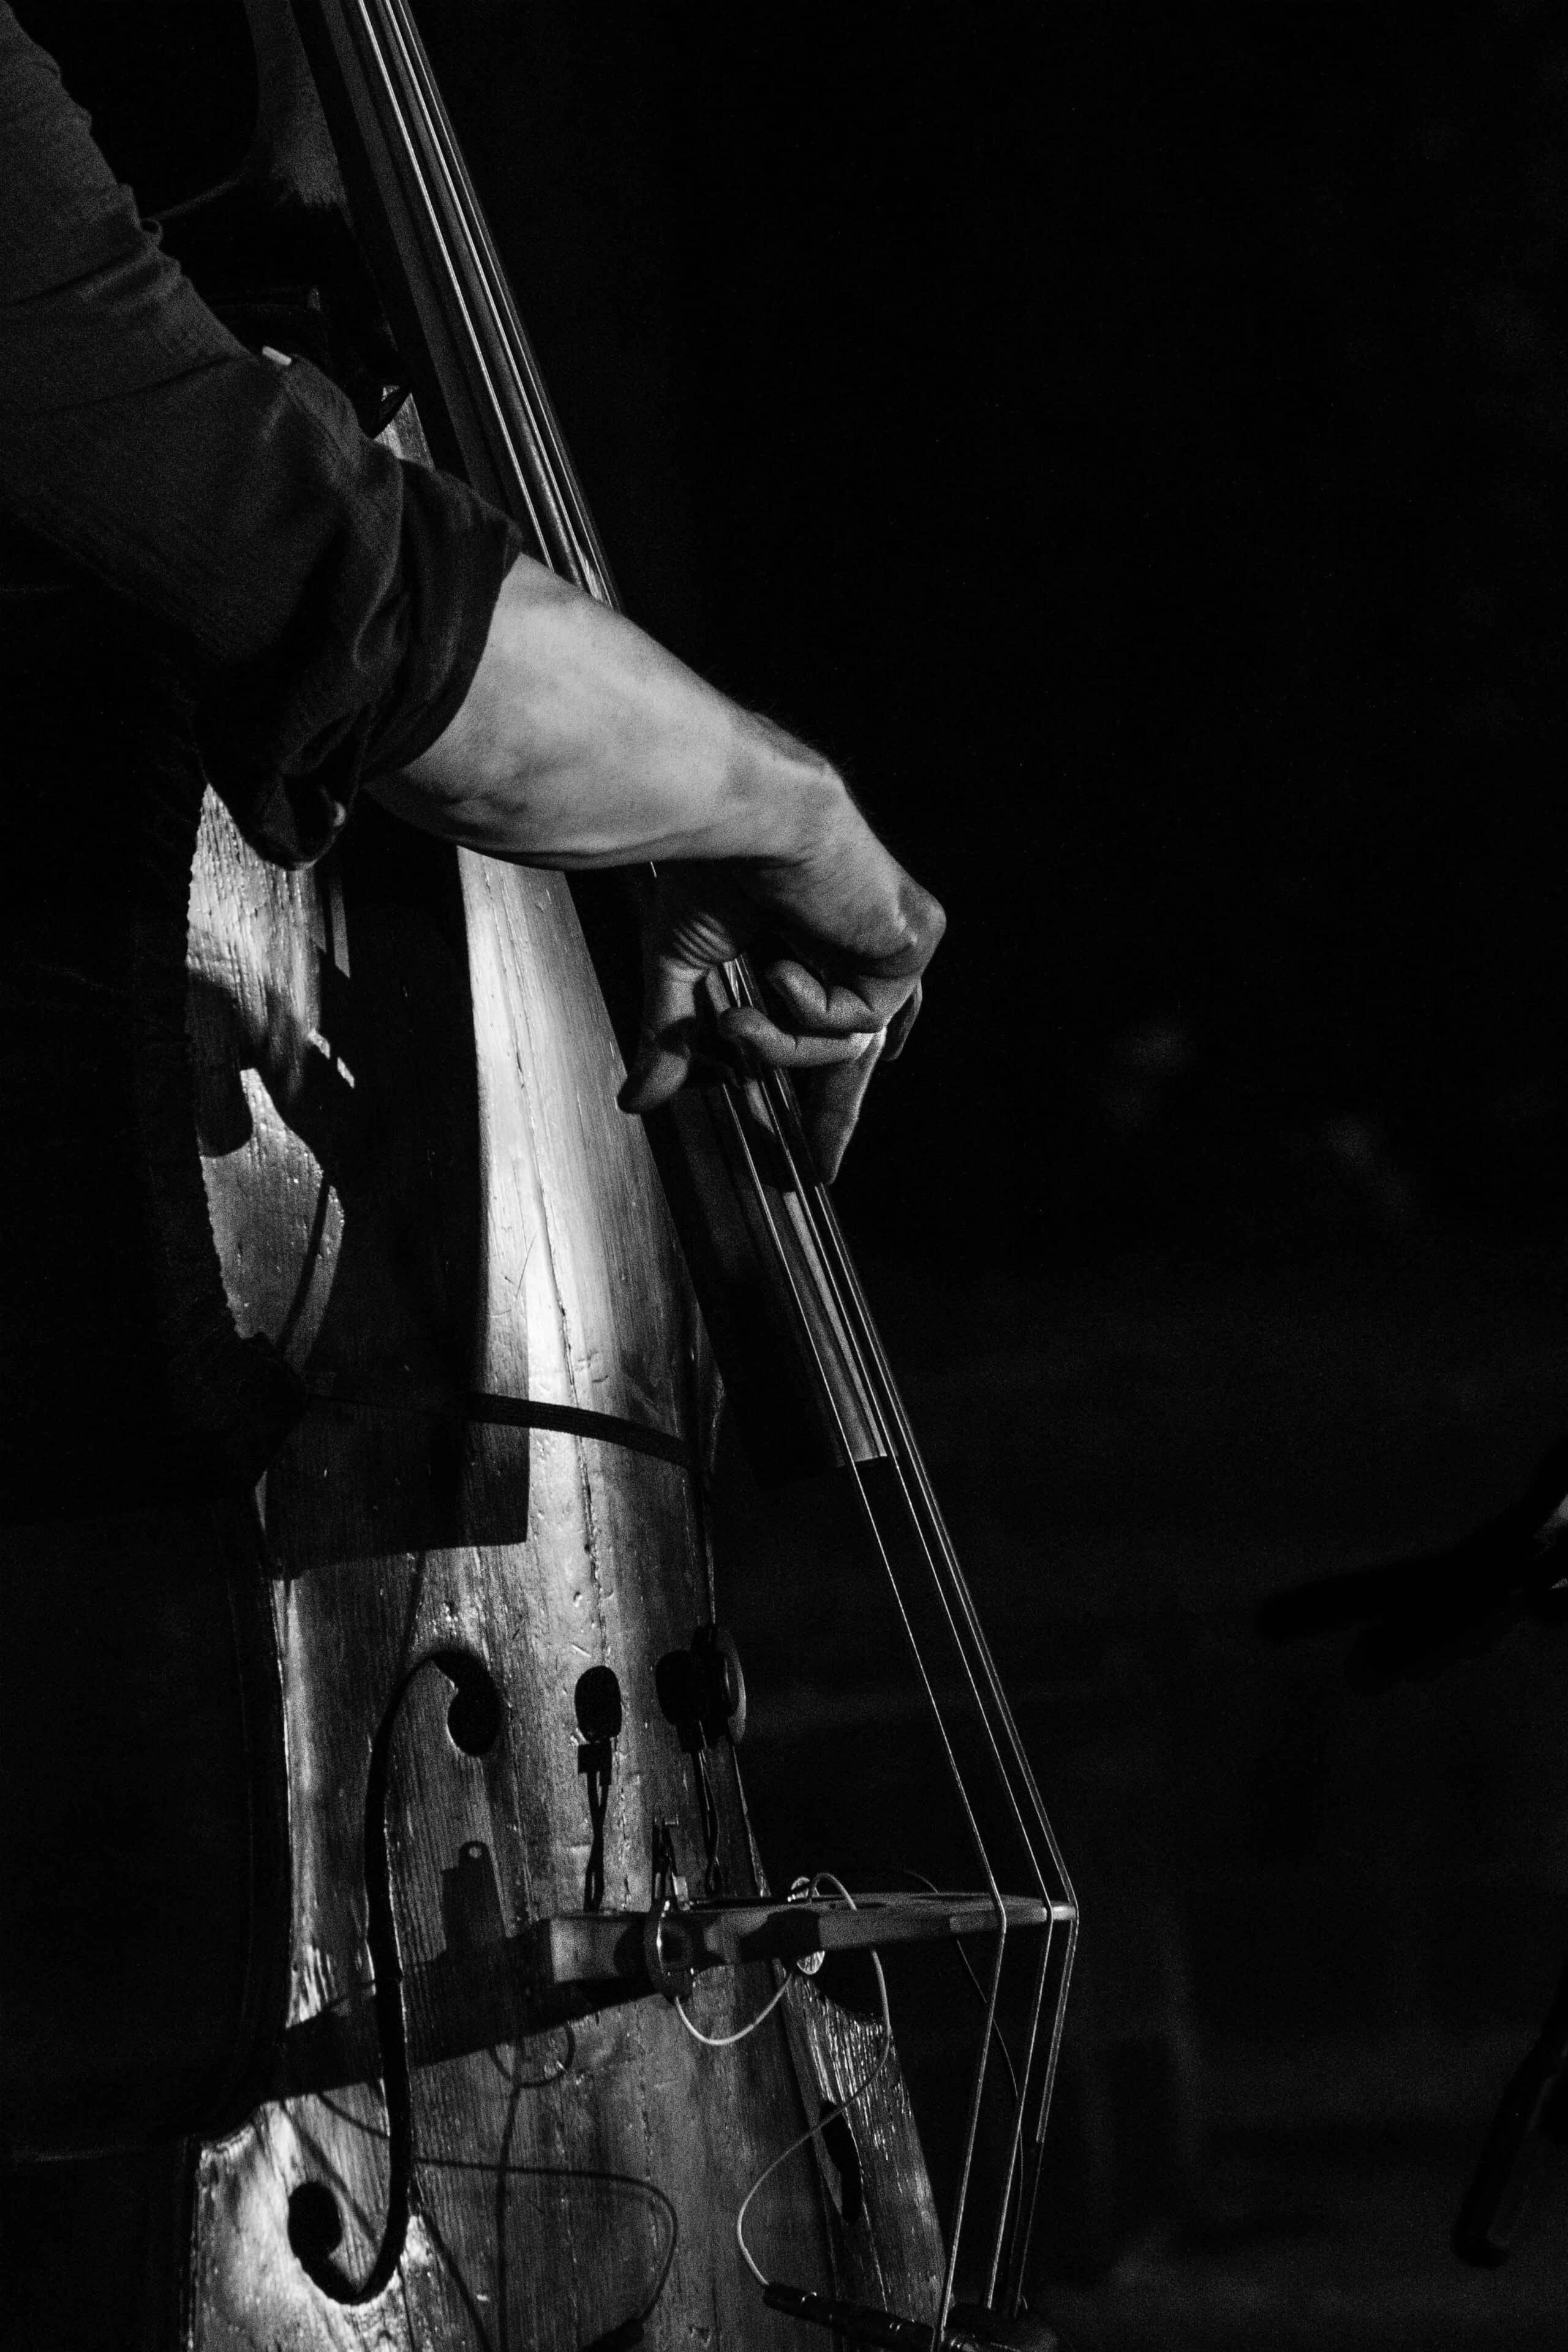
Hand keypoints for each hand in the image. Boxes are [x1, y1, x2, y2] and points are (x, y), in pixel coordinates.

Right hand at [617, 717, 943, 1180]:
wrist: (743, 815)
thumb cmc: (710, 864)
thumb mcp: (681, 968)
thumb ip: (674, 1038)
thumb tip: (636, 1102)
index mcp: (814, 944)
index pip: (827, 1031)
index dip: (822, 1094)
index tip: (813, 1156)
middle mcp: (858, 945)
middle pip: (859, 1052)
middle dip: (837, 1113)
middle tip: (819, 1167)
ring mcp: (888, 944)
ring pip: (844, 1044)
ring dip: (778, 1046)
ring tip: (736, 1015)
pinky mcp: (911, 942)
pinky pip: (857, 1019)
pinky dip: (806, 1007)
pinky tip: (781, 964)